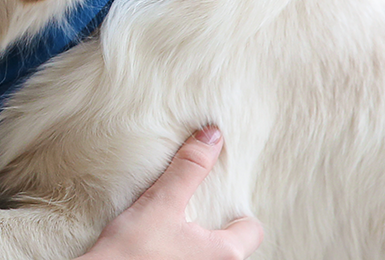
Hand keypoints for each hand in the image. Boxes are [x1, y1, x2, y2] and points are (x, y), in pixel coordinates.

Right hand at [76, 127, 263, 259]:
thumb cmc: (131, 250)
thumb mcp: (161, 202)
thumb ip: (189, 169)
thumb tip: (211, 136)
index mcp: (225, 253)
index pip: (253, 230)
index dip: (236, 212)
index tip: (215, 200)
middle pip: (231, 244)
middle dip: (215, 226)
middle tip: (192, 209)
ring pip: (209, 255)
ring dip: (196, 242)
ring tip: (172, 228)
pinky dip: (181, 252)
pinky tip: (158, 246)